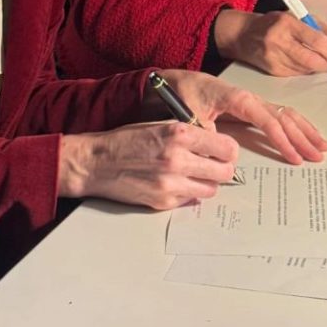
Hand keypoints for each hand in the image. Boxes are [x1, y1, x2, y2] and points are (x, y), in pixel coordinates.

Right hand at [58, 122, 237, 209]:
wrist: (97, 162)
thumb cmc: (126, 140)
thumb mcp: (160, 125)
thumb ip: (189, 134)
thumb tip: (214, 145)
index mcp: (179, 134)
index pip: (227, 148)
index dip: (228, 151)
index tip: (224, 152)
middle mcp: (178, 159)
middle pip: (225, 172)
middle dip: (222, 169)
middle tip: (213, 166)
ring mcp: (171, 184)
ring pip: (211, 190)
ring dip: (206, 183)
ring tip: (192, 175)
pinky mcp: (164, 201)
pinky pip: (190, 200)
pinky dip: (187, 193)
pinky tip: (173, 183)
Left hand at [163, 70, 326, 165]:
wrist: (177, 79)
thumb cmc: (184, 93)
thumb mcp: (190, 114)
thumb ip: (207, 132)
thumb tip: (223, 152)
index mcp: (239, 99)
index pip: (269, 122)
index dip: (283, 141)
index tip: (295, 158)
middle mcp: (251, 98)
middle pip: (284, 118)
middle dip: (302, 138)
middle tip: (318, 156)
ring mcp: (253, 101)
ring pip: (286, 114)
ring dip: (305, 130)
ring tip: (321, 146)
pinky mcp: (251, 106)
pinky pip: (279, 115)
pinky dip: (296, 125)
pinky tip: (305, 134)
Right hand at [213, 9, 326, 76]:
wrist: (244, 35)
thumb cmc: (276, 23)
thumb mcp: (297, 17)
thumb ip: (321, 29)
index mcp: (287, 22)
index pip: (316, 40)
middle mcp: (278, 40)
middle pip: (311, 59)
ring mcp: (273, 57)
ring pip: (306, 69)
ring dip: (317, 67)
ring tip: (320, 60)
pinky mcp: (272, 70)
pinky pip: (297, 74)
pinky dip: (305, 70)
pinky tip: (304, 63)